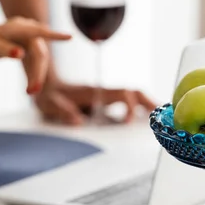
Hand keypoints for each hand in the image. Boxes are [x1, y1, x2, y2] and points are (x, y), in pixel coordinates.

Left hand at [0, 17, 71, 92]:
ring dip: (37, 75)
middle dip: (38, 72)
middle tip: (33, 92)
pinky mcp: (31, 48)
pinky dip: (35, 75)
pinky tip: (30, 88)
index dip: (54, 35)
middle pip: (39, 53)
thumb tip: (21, 54)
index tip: (69, 37)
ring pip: (40, 59)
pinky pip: (36, 63)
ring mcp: (31, 38)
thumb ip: (4, 49)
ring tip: (30, 92)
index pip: (37, 31)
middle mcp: (28, 30)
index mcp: (17, 26)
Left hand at [33, 79, 156, 125]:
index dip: (129, 107)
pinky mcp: (102, 98)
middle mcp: (102, 92)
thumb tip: (78, 121)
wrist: (44, 82)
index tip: (128, 122)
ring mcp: (103, 94)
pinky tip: (143, 117)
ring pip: (131, 94)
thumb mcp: (51, 104)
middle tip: (160, 115)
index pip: (121, 95)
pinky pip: (124, 100)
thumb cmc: (48, 94)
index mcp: (94, 92)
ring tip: (158, 117)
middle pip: (132, 91)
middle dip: (147, 102)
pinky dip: (137, 106)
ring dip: (145, 104)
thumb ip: (64, 112)